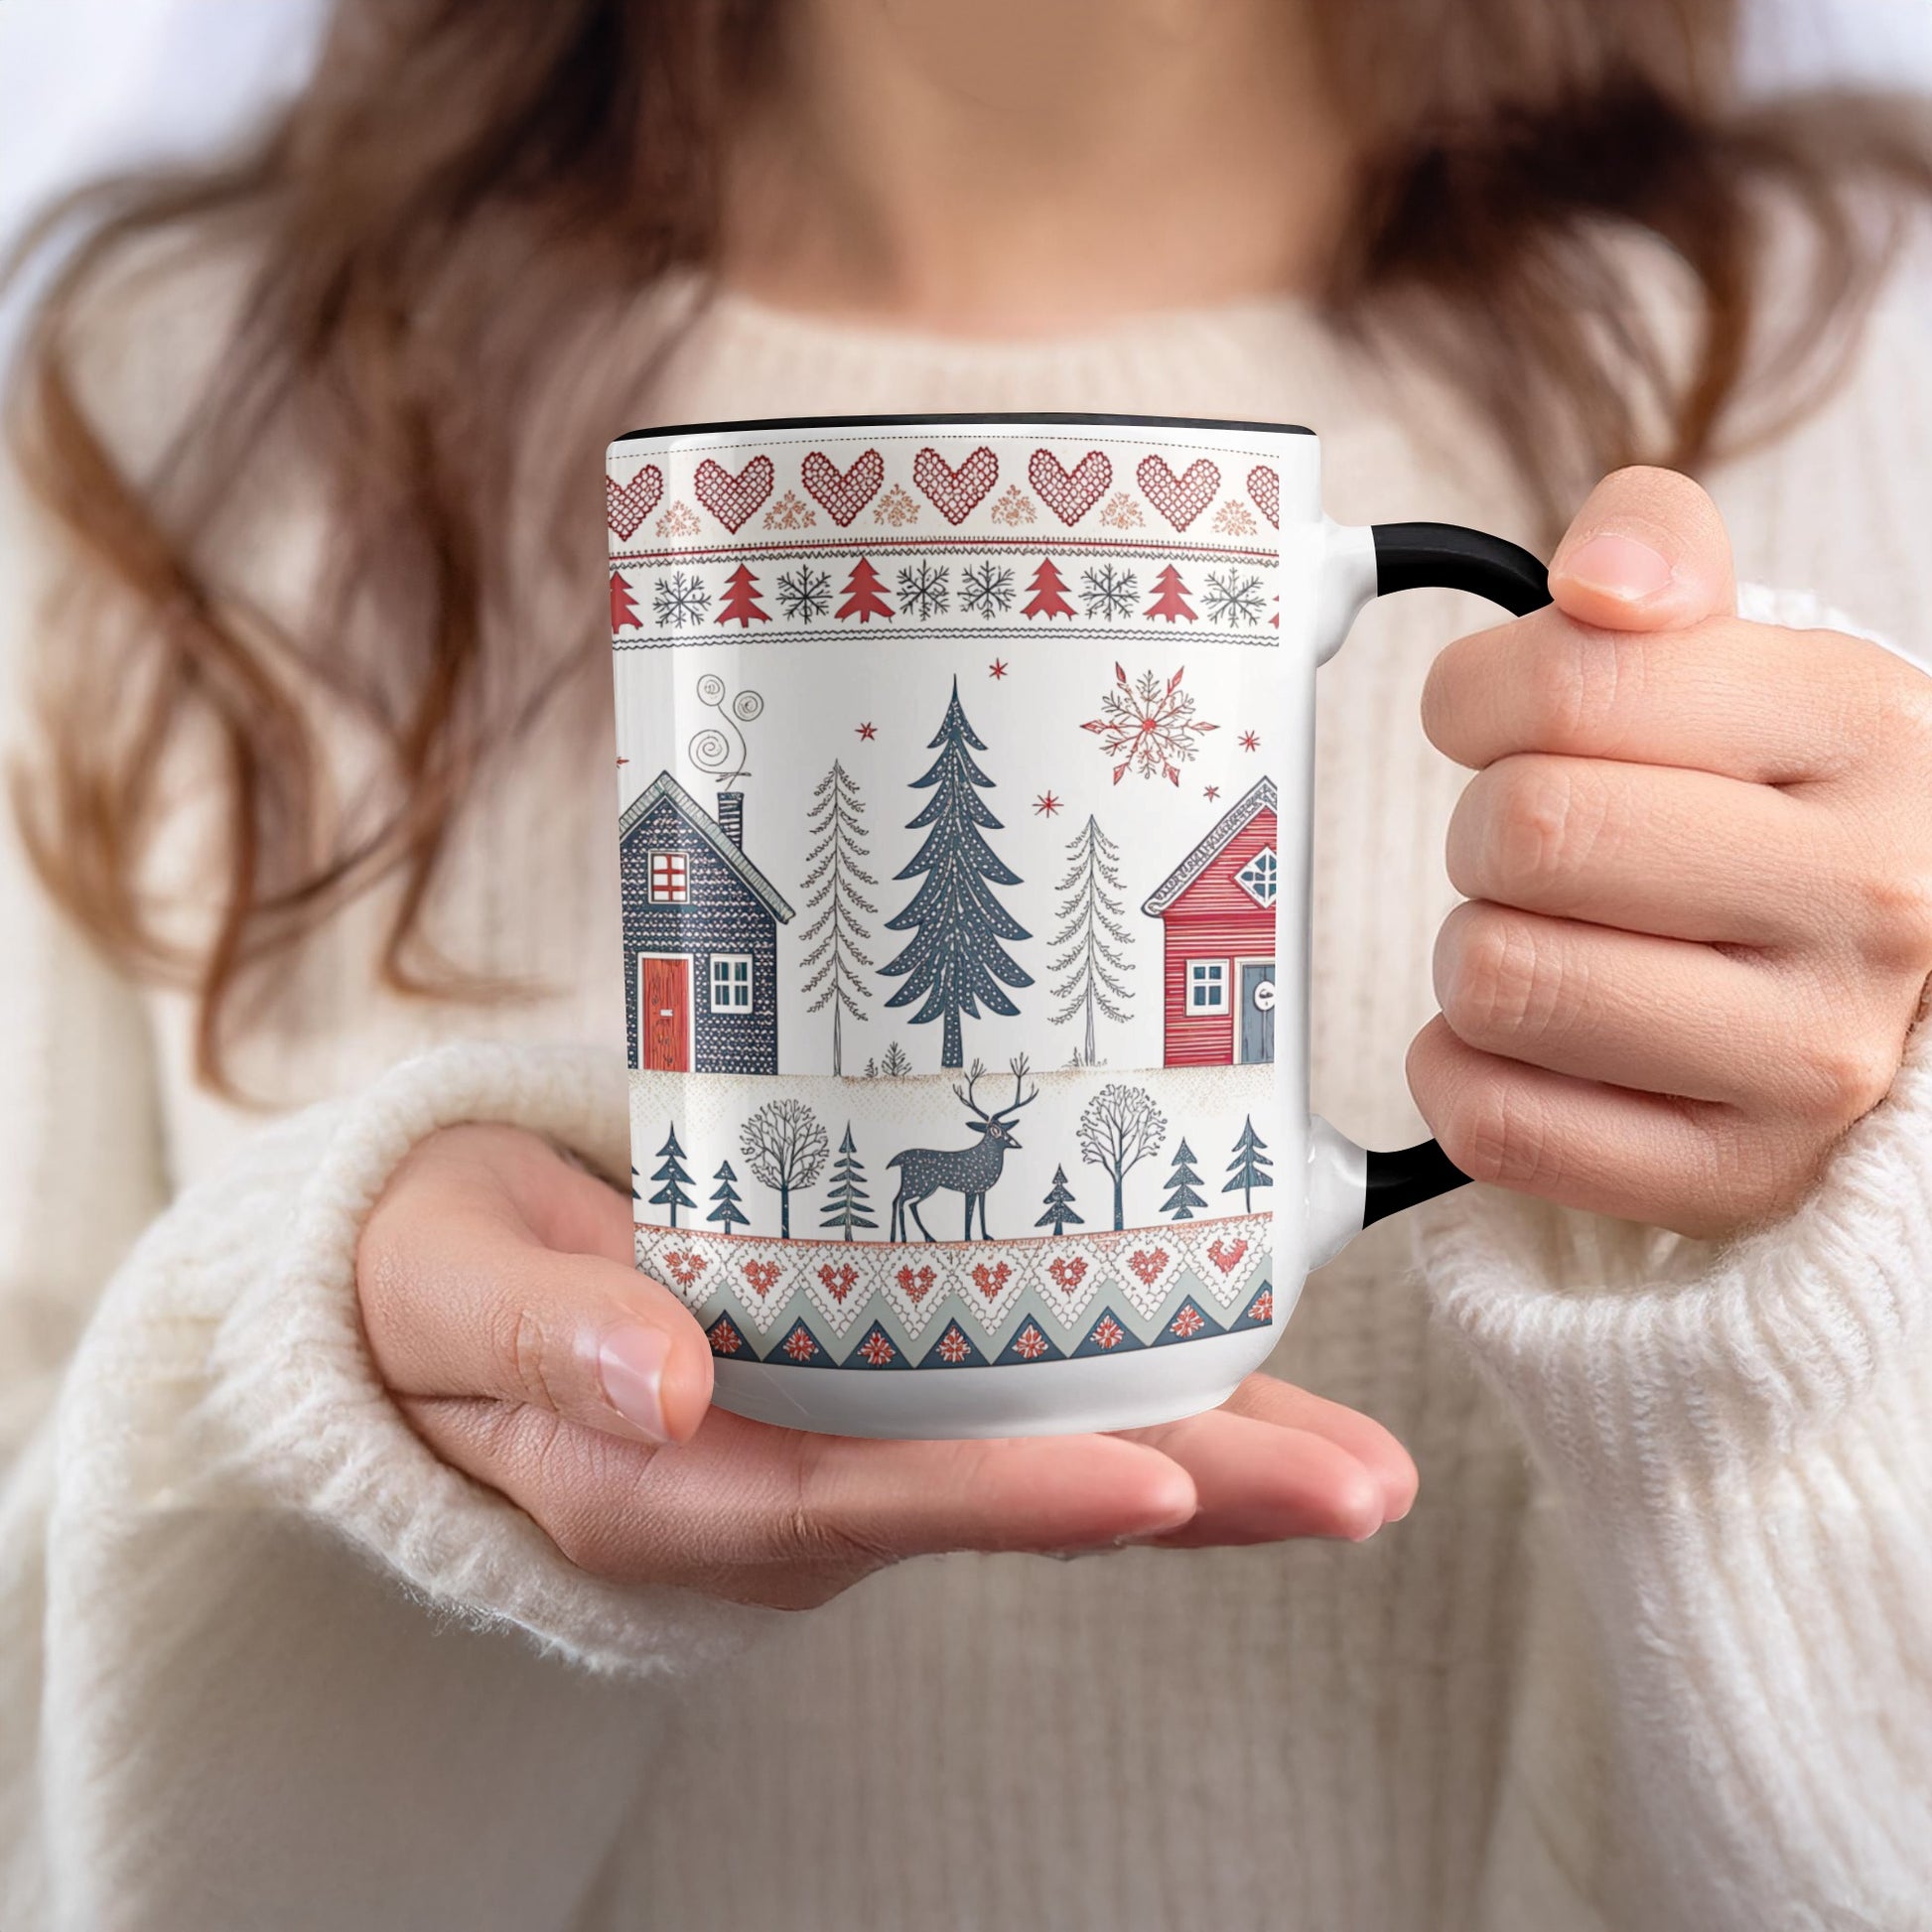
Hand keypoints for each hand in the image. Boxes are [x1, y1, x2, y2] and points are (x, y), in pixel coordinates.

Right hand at [356, 1125, 1416, 1608]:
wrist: (445, 1284)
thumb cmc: (439, 1279)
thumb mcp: (447, 1289)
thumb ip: (539, 1335)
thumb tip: (655, 1383)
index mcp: (673, 1484)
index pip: (859, 1502)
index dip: (1007, 1500)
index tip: (1153, 1485)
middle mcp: (785, 1486)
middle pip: (999, 1497)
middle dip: (1185, 1498)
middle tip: (1357, 1490)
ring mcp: (839, 1441)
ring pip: (1036, 1456)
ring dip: (1203, 1459)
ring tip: (1361, 1462)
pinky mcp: (870, 1386)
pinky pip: (1014, 1397)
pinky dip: (1134, 1385)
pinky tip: (1245, 1366)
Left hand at [1412, 467, 1931, 1239]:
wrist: (1897, 979)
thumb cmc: (1781, 806)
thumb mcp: (1751, 654)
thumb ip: (1658, 554)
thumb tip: (1597, 581)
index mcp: (1865, 728)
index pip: (1568, 686)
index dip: (1474, 698)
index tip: (1491, 720)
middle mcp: (1868, 898)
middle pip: (1521, 835)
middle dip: (1482, 829)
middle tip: (1531, 846)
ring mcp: (1810, 1058)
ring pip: (1497, 980)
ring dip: (1474, 951)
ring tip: (1546, 938)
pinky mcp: (1735, 1176)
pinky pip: (1497, 1123)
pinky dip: (1461, 1072)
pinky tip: (1523, 1040)